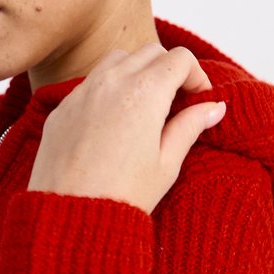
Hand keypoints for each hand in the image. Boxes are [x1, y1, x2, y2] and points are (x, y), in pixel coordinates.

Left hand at [26, 44, 226, 214]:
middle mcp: (110, 83)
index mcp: (144, 92)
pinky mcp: (60, 109)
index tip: (197, 100)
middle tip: (174, 104)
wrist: (69, 220)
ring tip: (143, 108)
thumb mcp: (166, 164)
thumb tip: (213, 107)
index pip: (179, 59)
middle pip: (149, 53)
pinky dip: (107, 90)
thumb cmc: (121, 197)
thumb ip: (190, 127)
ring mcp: (81, 93)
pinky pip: (88, 84)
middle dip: (168, 70)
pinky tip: (112, 123)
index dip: (195, 76)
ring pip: (116, 60)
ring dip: (136, 72)